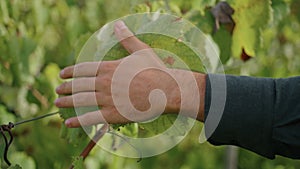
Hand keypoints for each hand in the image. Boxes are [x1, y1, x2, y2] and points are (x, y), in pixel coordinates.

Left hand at [55, 21, 205, 127]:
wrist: (166, 90)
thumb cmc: (154, 69)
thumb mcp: (140, 50)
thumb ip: (127, 38)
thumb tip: (118, 24)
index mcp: (109, 67)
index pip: (83, 69)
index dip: (70, 72)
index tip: (62, 74)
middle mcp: (104, 83)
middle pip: (79, 85)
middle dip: (66, 87)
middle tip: (57, 89)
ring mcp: (107, 99)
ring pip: (80, 101)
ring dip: (67, 101)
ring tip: (57, 102)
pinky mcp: (113, 114)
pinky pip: (91, 118)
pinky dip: (78, 121)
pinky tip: (68, 122)